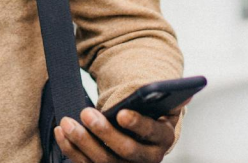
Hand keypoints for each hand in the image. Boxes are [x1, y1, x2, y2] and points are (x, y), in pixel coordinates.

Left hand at [54, 105, 184, 162]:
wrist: (142, 133)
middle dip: (103, 132)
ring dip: (82, 142)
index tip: (122, 113)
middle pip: (125, 150)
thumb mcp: (163, 103)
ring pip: (103, 161)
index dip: (137, 124)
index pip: (151, 133)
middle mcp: (147, 159)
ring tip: (67, 122)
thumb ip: (171, 96)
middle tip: (86, 113)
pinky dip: (72, 149)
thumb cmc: (151, 112)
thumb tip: (186, 92)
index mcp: (163, 138)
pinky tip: (62, 133)